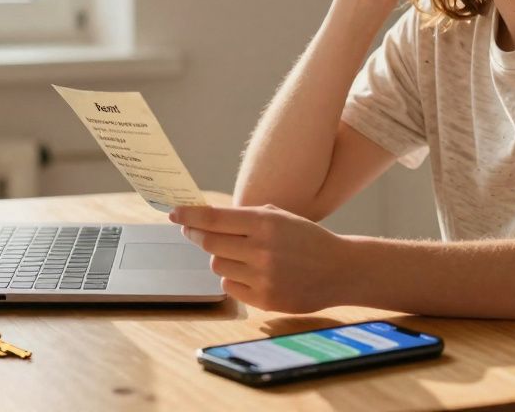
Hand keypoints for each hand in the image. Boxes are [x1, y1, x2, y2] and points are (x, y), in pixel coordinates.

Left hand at [169, 204, 348, 313]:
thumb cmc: (306, 239)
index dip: (190, 215)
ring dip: (221, 258)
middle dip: (197, 235)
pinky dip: (234, 279)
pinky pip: (230, 287)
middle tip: (193, 231)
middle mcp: (262, 249)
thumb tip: (204, 218)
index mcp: (265, 222)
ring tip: (240, 255)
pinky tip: (251, 273)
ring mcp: (263, 277)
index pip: (215, 218)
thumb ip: (246, 217)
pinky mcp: (265, 300)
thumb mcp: (280, 217)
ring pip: (217, 265)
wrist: (340, 270)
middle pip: (209, 243)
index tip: (174, 213)